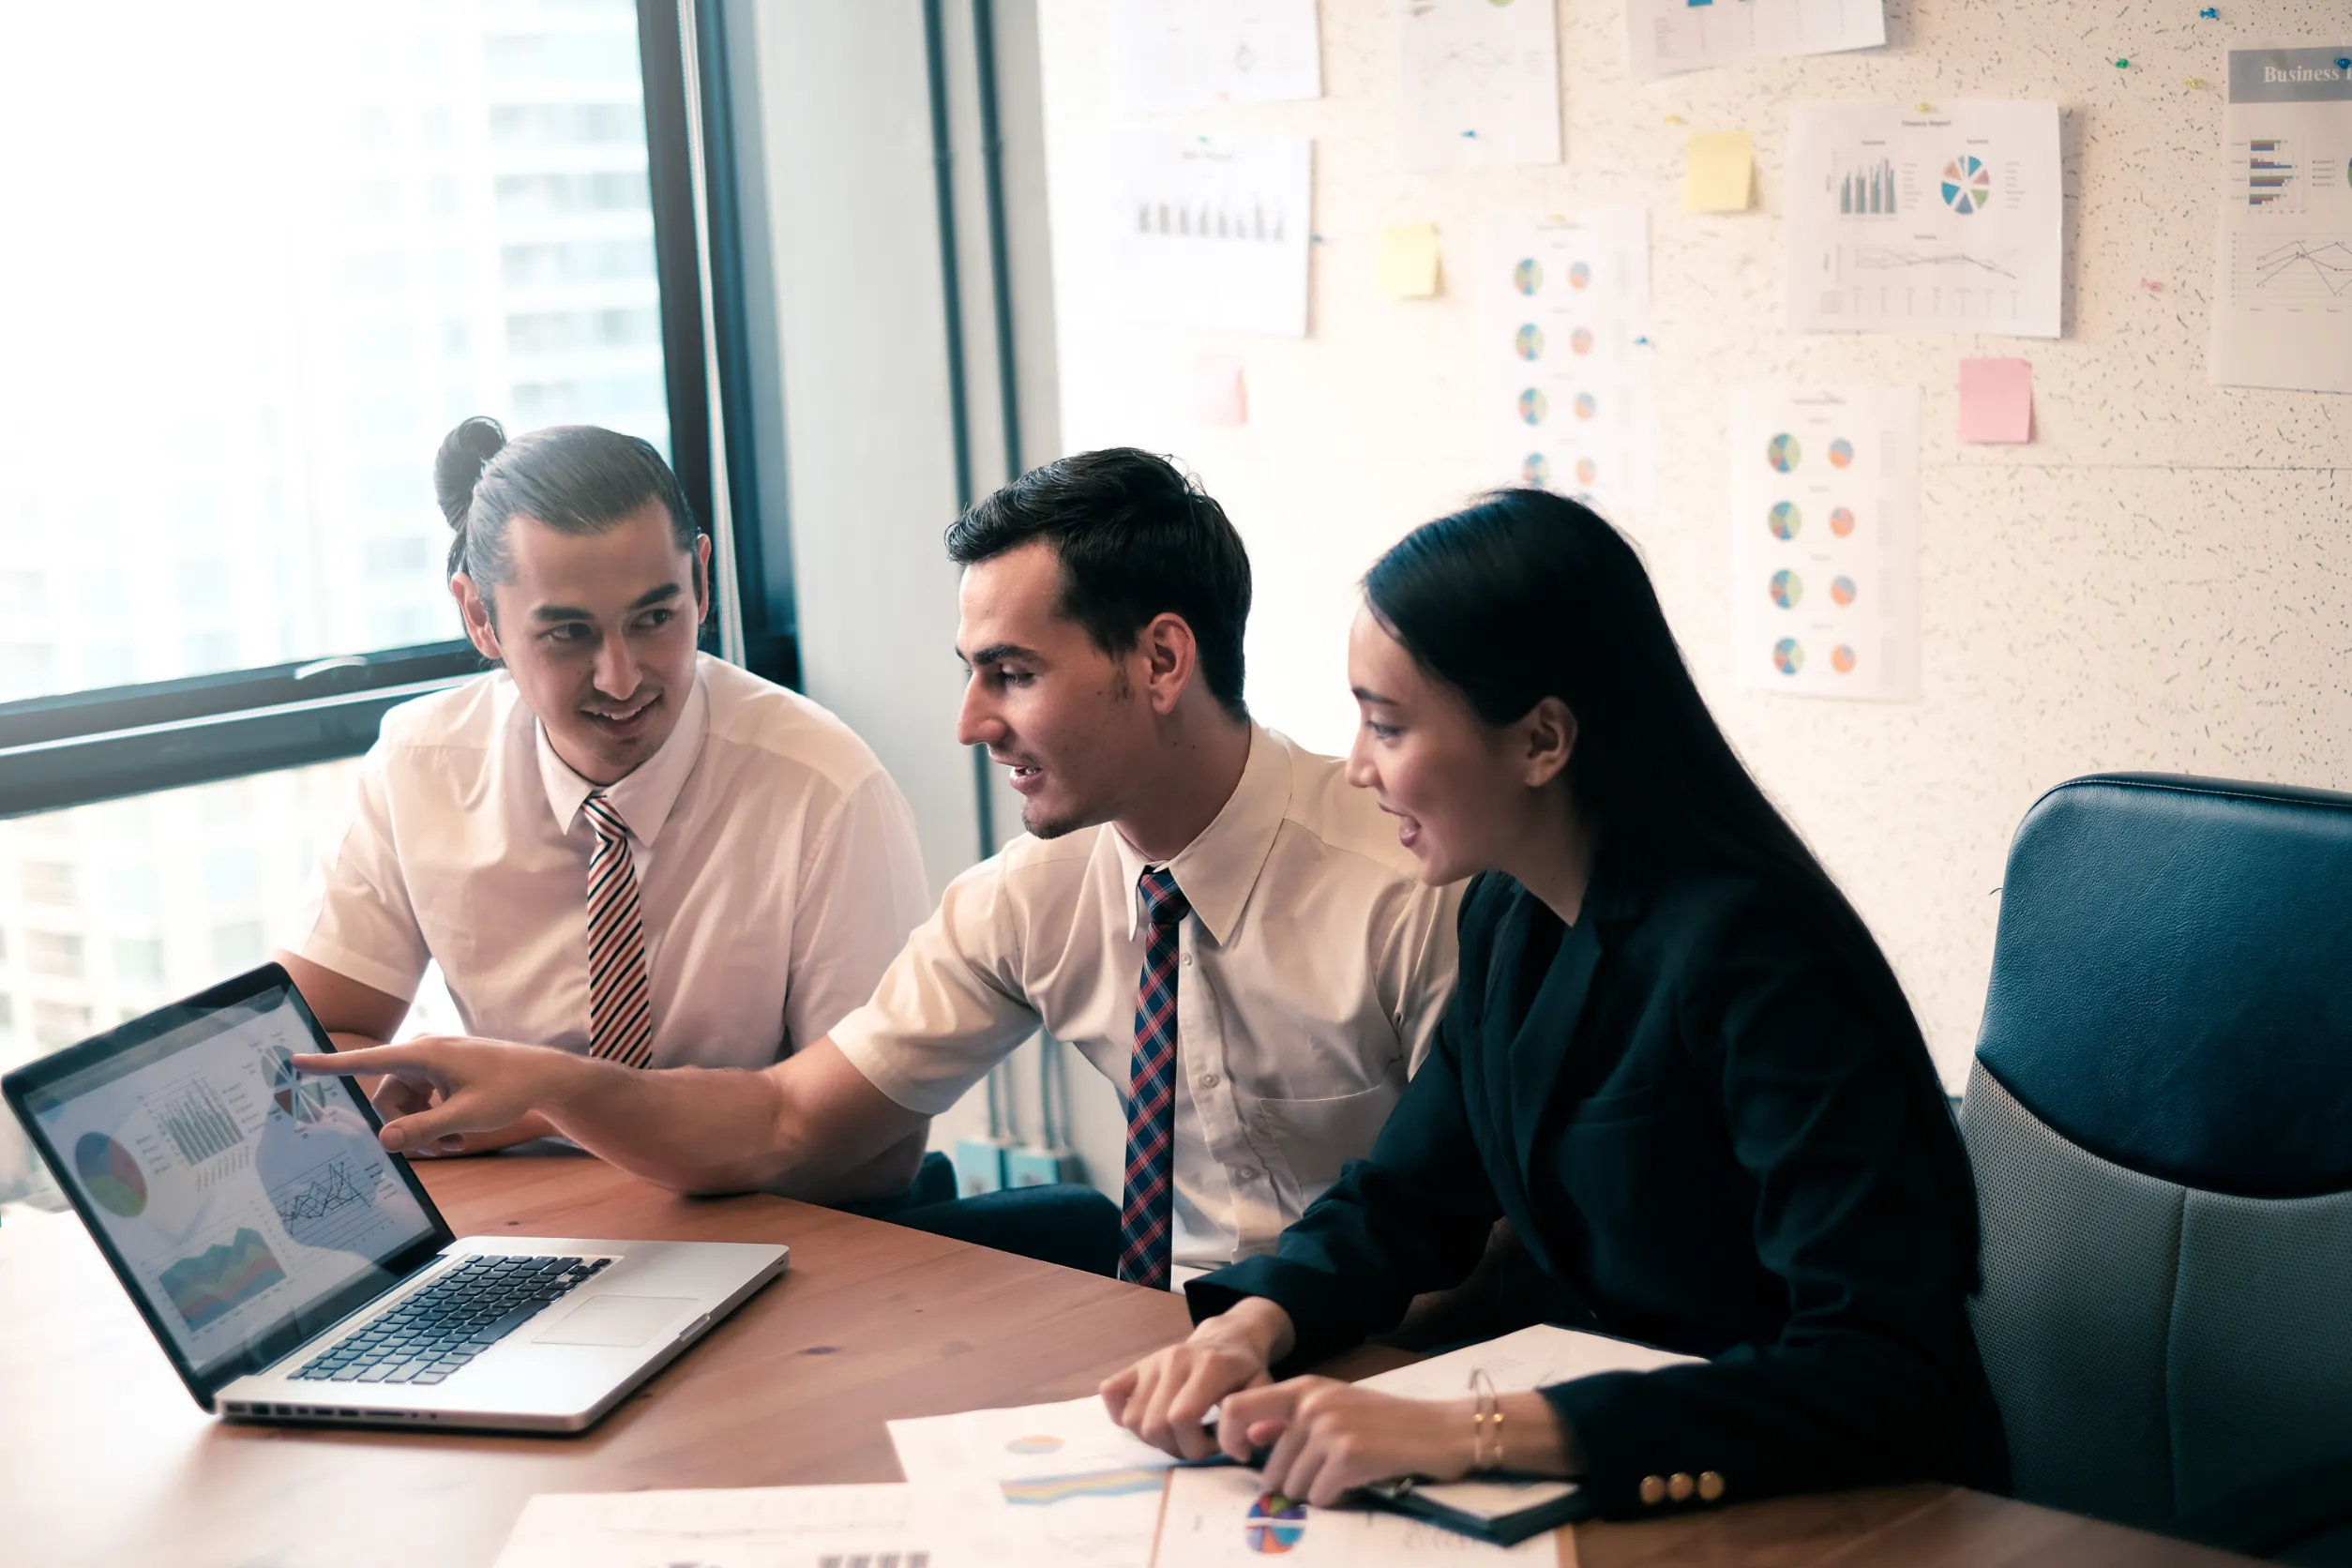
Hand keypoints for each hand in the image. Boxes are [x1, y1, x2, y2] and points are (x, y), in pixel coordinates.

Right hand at [293, 1036, 586, 1154]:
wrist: (546, 1077)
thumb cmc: (510, 1089)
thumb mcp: (465, 1116)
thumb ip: (423, 1129)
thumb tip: (382, 1140)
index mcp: (423, 1054)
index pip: (366, 1061)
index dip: (329, 1064)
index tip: (294, 1061)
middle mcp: (422, 1054)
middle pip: (388, 1099)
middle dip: (406, 1127)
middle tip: (437, 1149)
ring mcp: (433, 1063)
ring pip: (405, 1105)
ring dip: (423, 1128)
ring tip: (454, 1143)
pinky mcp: (442, 1074)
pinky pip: (422, 1103)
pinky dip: (435, 1121)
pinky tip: (459, 1134)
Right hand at [1101, 1320, 1279, 1460]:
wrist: (1228, 1337)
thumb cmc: (1246, 1370)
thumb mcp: (1265, 1392)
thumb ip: (1261, 1422)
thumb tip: (1239, 1452)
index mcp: (1209, 1366)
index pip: (1181, 1417)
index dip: (1195, 1445)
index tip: (1215, 1446)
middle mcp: (1175, 1359)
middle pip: (1154, 1424)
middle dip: (1176, 1448)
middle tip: (1197, 1444)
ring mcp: (1152, 1361)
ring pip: (1132, 1418)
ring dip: (1152, 1440)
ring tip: (1177, 1435)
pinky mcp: (1137, 1365)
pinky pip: (1110, 1393)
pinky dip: (1119, 1415)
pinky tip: (1148, 1420)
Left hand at [1216, 1379, 1479, 1506]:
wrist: (1442, 1429)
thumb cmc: (1387, 1422)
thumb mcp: (1334, 1405)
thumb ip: (1290, 1419)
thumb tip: (1253, 1437)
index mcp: (1302, 1388)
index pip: (1236, 1408)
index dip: (1229, 1439)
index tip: (1245, 1458)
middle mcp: (1309, 1404)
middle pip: (1270, 1469)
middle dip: (1294, 1483)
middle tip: (1327, 1475)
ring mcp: (1328, 1429)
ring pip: (1294, 1488)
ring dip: (1318, 1493)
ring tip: (1346, 1475)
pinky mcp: (1348, 1455)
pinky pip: (1321, 1497)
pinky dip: (1338, 1499)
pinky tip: (1359, 1482)